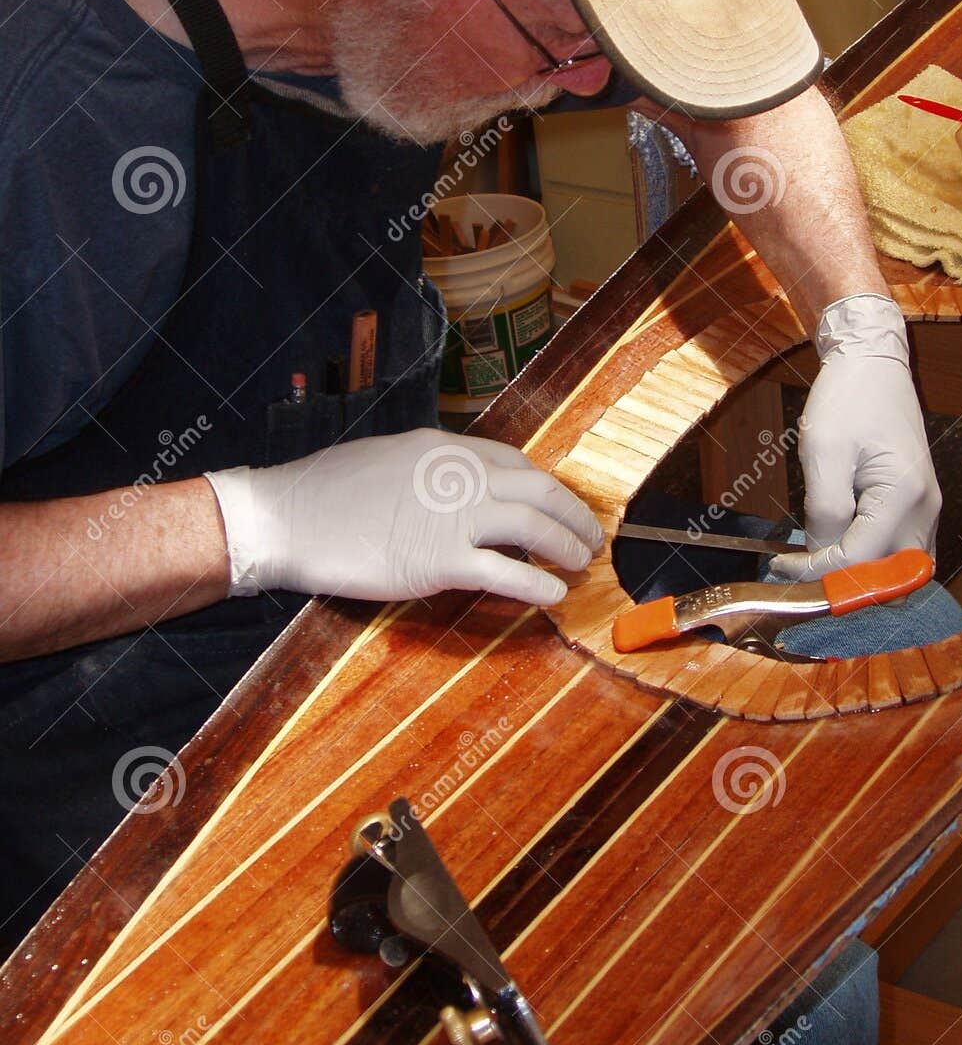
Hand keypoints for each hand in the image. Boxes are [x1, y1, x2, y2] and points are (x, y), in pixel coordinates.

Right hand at [204, 429, 603, 604]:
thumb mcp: (388, 461)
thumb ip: (429, 475)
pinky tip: (555, 595)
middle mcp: (458, 475)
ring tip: (582, 561)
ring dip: (566, 544)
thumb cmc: (326, 493)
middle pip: (537, 488)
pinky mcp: (439, 560)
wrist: (287, 517)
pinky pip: (506, 572)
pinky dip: (538, 584)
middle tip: (591, 533)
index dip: (543, 484)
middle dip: (571, 512)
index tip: (555, 501)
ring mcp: (452, 516)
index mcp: (443, 448)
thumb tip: (457, 494)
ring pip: (532, 525)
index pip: (513, 460)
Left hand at [771, 295, 940, 581]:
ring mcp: (927, 509)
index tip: (781, 568)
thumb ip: (824, 510)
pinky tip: (836, 549)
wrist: (874, 362)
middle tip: (799, 577)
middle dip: (844, 587)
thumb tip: (821, 557)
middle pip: (891, 581)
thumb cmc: (848, 398)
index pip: (861, 561)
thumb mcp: (823, 451)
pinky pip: (900, 552)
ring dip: (859, 579)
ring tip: (814, 566)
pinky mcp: (918, 506)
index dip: (818, 574)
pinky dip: (871, 562)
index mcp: (903, 494)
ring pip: (900, 573)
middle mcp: (925, 509)